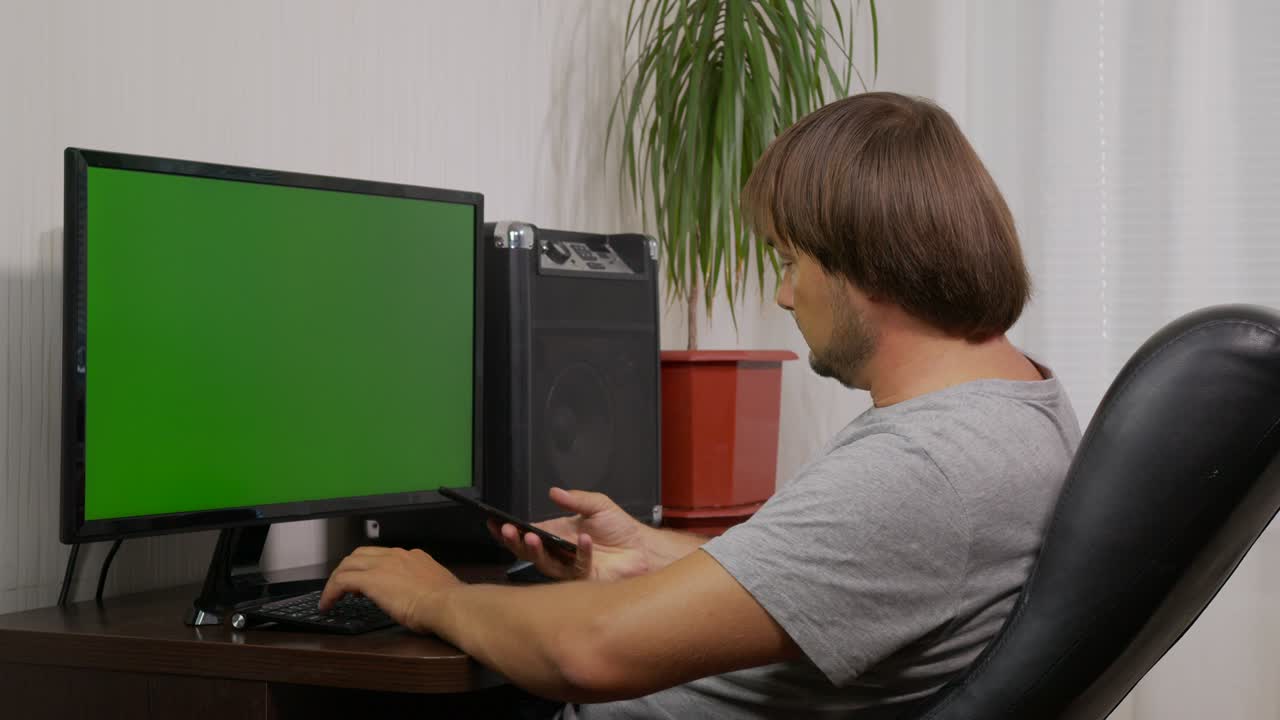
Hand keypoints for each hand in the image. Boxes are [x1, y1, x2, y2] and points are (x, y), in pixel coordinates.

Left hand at [318, 546, 461, 632]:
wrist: (446, 603)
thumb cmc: (448, 602)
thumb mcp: (437, 588)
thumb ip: (425, 587)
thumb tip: (423, 597)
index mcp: (413, 557)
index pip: (383, 555)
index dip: (370, 567)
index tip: (366, 582)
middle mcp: (396, 556)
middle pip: (361, 554)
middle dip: (349, 568)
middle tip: (345, 587)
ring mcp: (382, 565)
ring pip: (348, 564)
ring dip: (337, 579)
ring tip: (332, 596)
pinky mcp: (370, 579)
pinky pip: (341, 581)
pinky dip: (330, 592)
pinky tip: (328, 604)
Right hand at [488, 487, 651, 581]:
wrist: (642, 548)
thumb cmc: (620, 529)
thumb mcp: (598, 505)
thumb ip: (575, 499)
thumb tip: (554, 491)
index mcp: (557, 533)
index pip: (527, 532)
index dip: (510, 530)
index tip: (494, 522)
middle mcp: (559, 551)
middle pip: (528, 551)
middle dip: (515, 541)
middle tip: (508, 531)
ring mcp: (569, 566)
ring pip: (544, 563)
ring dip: (536, 551)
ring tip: (532, 538)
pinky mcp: (584, 578)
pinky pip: (576, 567)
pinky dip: (580, 552)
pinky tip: (584, 540)